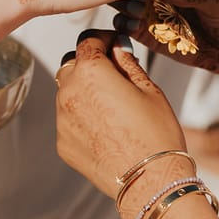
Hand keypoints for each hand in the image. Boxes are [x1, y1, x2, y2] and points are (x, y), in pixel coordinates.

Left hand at [56, 31, 192, 218]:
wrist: (149, 180)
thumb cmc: (156, 133)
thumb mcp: (149, 89)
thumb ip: (127, 63)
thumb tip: (117, 48)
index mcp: (91, 72)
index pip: (88, 40)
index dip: (103, 38)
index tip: (114, 45)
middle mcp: (69, 92)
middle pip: (72, 65)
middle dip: (90, 64)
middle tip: (114, 75)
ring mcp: (62, 119)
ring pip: (67, 93)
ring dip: (84, 91)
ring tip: (112, 106)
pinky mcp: (62, 142)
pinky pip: (68, 119)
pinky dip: (82, 116)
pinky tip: (106, 129)